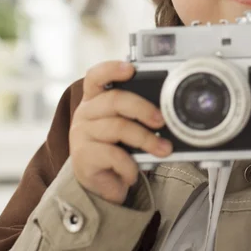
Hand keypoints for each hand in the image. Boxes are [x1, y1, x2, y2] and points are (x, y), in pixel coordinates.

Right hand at [69, 61, 171, 204]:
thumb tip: (169, 113)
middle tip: (161, 120)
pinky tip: (133, 172)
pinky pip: (113, 155)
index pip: (97, 76)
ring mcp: (82, 134)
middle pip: (114, 100)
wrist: (100, 182)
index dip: (112, 69)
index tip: (131, 68)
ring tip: (163, 149)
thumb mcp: (127, 125)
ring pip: (118, 128)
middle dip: (143, 109)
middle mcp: (85, 112)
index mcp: (96, 99)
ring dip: (146, 139)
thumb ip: (139, 114)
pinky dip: (129, 165)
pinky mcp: (82, 156)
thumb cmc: (117, 146)